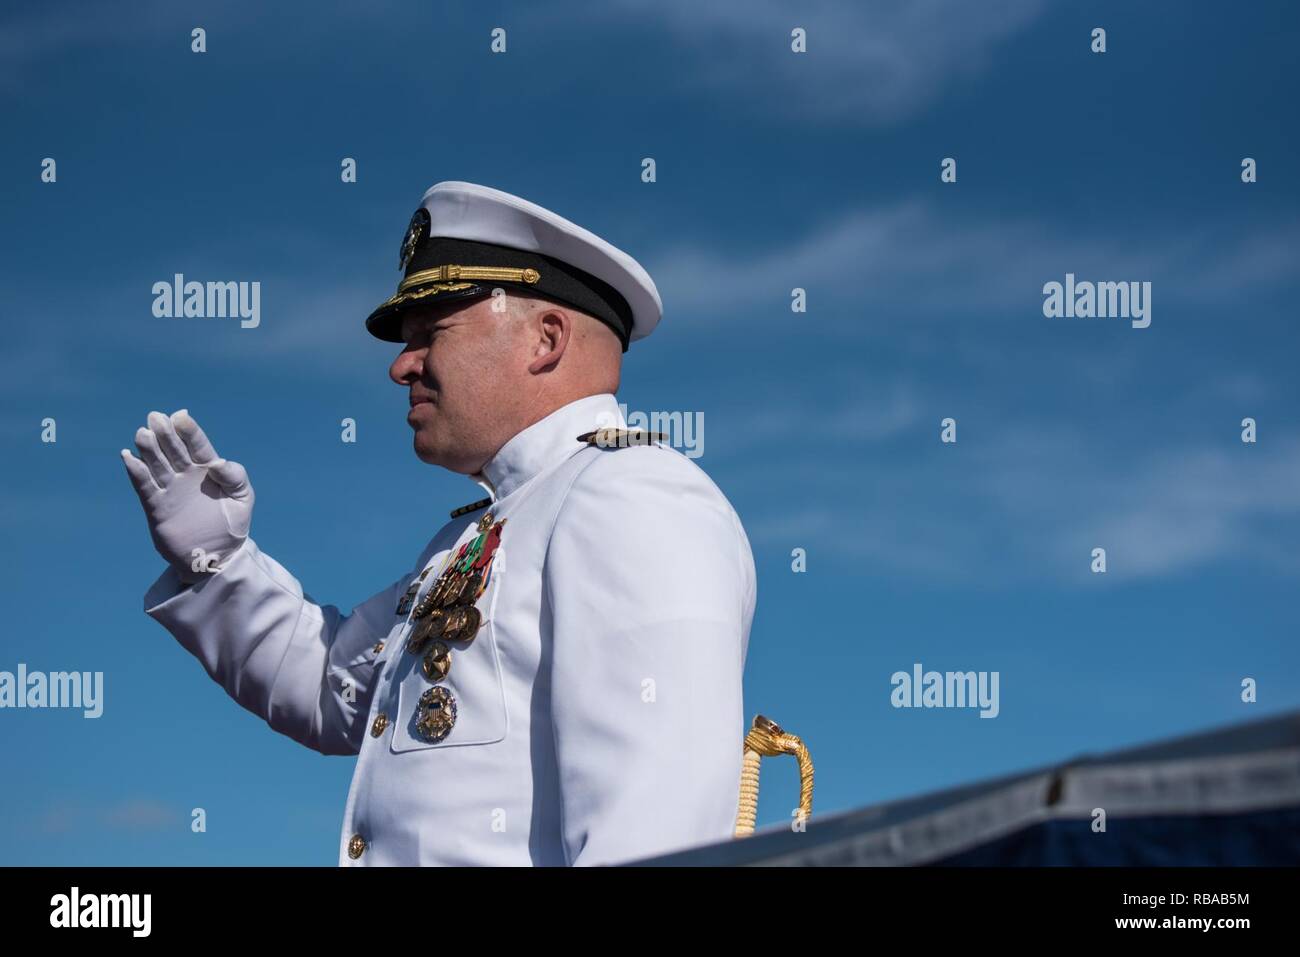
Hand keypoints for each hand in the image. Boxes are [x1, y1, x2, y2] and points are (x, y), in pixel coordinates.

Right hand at [121, 410, 254, 582]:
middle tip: (155, 417)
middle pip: (174, 450)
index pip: (198, 445)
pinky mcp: (156, 506)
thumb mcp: (243, 499)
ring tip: (142, 433)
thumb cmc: (233, 524)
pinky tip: (128, 457)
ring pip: (157, 465)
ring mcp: (171, 489)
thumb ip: (235, 478)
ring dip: (149, 450)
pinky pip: (145, 487)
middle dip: (165, 434)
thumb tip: (218, 463)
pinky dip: (136, 473)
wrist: (217, 555)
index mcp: (210, 469)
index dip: (189, 431)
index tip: (180, 416)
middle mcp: (187, 475)